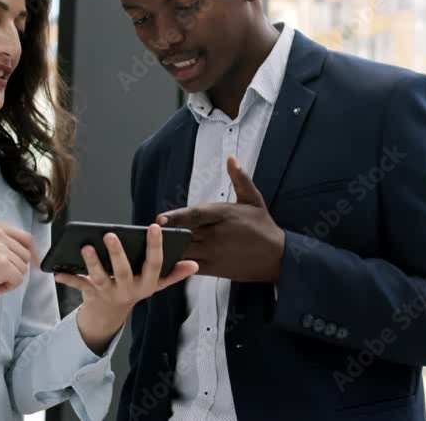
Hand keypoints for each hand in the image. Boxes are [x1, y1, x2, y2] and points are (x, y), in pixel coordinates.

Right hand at [0, 221, 37, 316]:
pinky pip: (19, 279)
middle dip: (16, 268)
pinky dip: (9, 286)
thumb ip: (7, 244)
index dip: (29, 253)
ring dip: (11, 278)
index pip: (26, 238)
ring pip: (24, 268)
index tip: (27, 264)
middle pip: (26, 254)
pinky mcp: (2, 265)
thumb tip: (35, 254)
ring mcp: (0, 248)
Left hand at [55, 224, 197, 353]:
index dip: (155, 246)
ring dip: (92, 263)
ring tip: (86, 246)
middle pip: (124, 271)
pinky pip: (78, 286)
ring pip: (99, 278)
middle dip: (117, 254)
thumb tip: (194, 265)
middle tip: (110, 234)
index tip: (154, 227)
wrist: (109, 315)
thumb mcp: (155, 284)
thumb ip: (174, 274)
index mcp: (146, 284)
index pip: (154, 264)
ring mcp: (108, 292)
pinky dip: (68, 279)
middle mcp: (128, 289)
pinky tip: (57, 271)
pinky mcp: (90, 293)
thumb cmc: (134, 289)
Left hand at [157, 156, 285, 281]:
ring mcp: (215, 253)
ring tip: (149, 245)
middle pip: (186, 234)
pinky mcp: (214, 269)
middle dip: (167, 233)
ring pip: (185, 251)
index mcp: (225, 215)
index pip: (196, 215)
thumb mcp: (253, 199)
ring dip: (169, 248)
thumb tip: (231, 158)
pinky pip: (190, 267)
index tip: (160, 218)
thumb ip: (240, 179)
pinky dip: (177, 264)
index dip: (177, 217)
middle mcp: (217, 235)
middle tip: (147, 231)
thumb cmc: (263, 226)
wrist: (278, 257)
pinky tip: (164, 260)